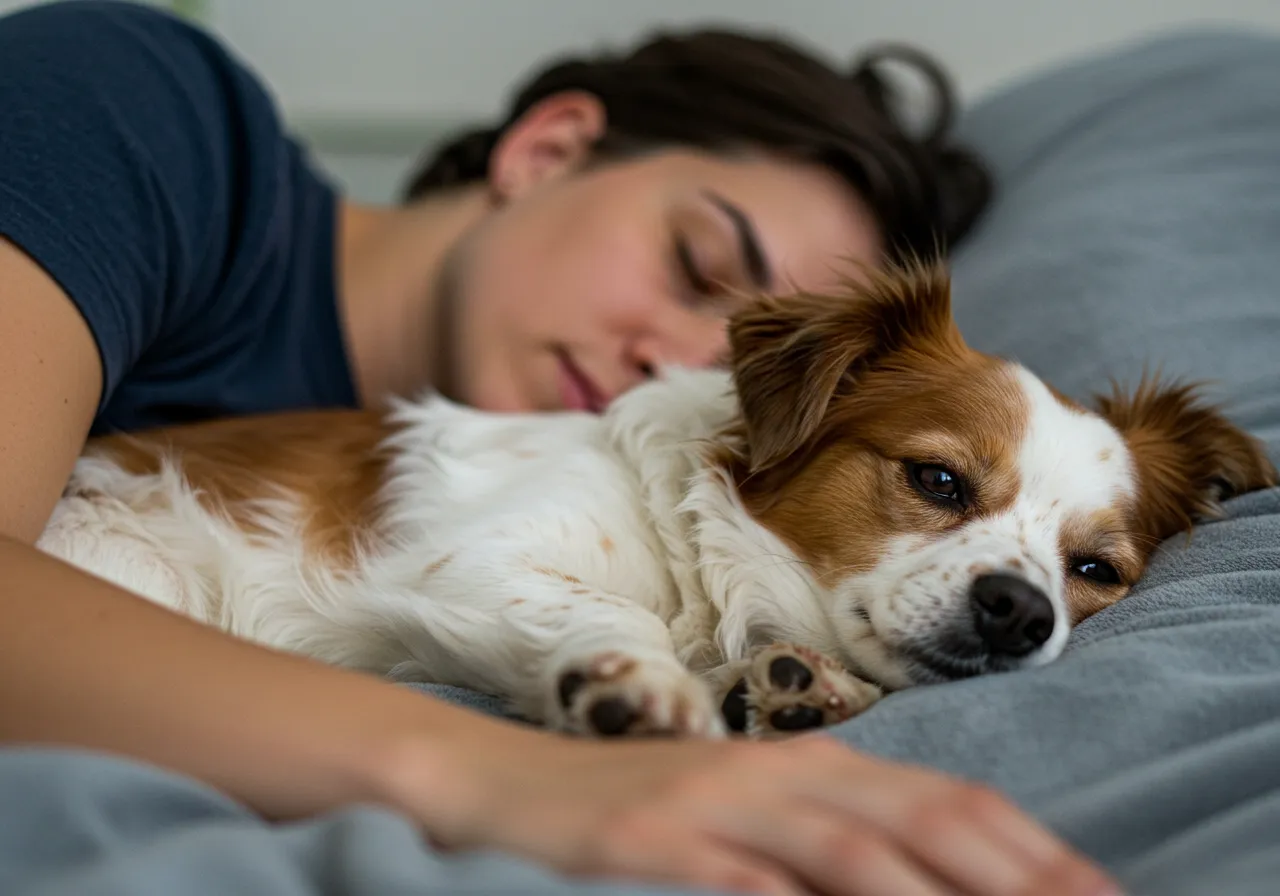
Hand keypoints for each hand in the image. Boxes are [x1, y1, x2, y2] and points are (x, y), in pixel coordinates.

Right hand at [397, 726, 1121, 895]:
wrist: (503, 784)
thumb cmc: (637, 811)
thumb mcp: (742, 815)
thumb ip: (826, 839)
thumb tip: (918, 880)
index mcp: (808, 764)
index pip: (946, 800)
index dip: (1033, 849)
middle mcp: (775, 772)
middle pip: (920, 816)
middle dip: (1018, 875)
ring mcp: (713, 803)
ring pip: (846, 847)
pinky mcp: (652, 839)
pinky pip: (740, 878)